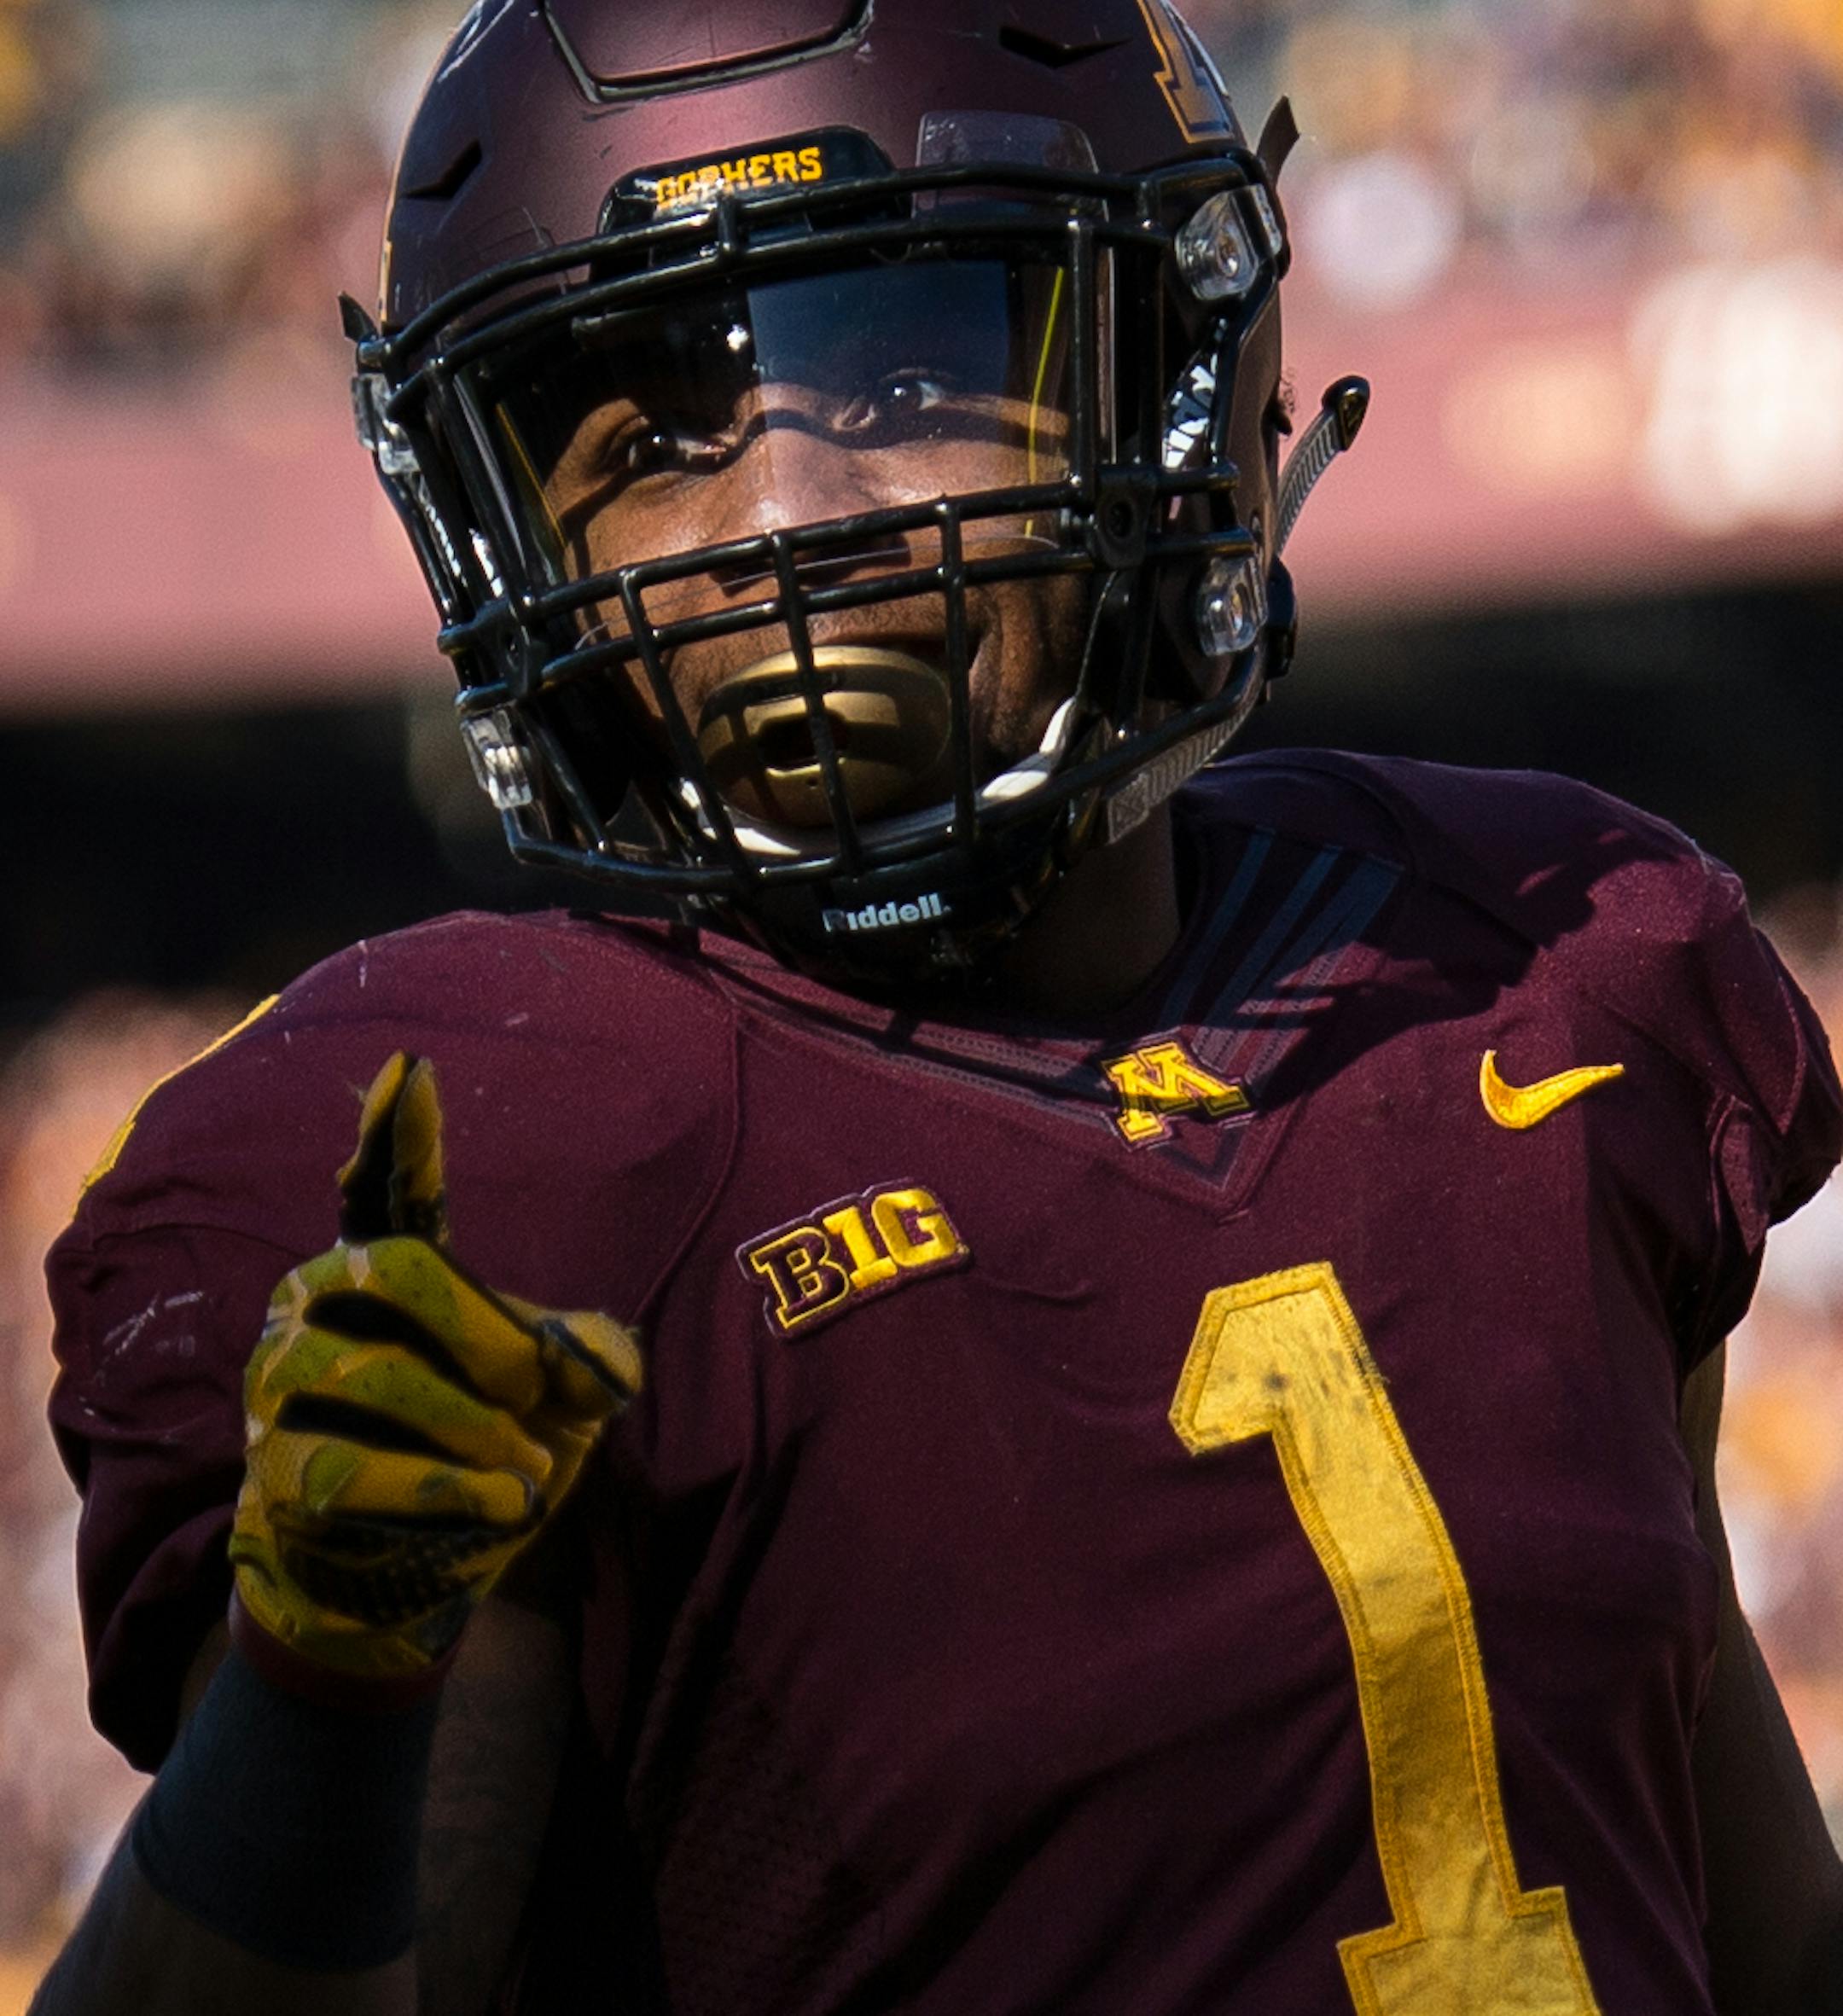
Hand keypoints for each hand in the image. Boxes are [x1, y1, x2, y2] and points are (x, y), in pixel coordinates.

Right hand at [229, 1053, 640, 1685]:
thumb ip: (585, 1360)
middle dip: (482, 1330)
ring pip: (379, 1378)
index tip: (415, 1072)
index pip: (387, 1193)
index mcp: (388, 1274)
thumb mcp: (561, 1402)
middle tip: (533, 1385)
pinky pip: (359, 1470)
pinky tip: (500, 1507)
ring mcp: (283, 1387)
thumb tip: (580, 1364)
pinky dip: (447, 1491)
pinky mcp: (276, 1474)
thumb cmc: (485, 1451)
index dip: (399, 1139)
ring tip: (525, 1469)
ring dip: (474, 1429)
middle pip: (395, 1270)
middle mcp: (319, 1308)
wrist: (409, 1573)